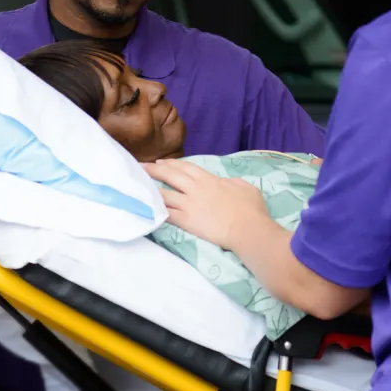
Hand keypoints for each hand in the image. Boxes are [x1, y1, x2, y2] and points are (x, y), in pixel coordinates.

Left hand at [147, 158, 269, 249]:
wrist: (247, 229)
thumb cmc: (250, 208)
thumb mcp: (243, 186)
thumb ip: (230, 182)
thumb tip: (224, 182)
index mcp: (208, 179)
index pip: (185, 167)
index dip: (171, 163)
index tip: (160, 162)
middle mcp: (195, 189)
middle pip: (170, 176)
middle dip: (154, 170)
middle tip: (141, 167)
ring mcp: (189, 205)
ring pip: (164, 194)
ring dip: (151, 189)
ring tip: (140, 186)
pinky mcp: (186, 221)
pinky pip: (167, 214)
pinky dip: (157, 209)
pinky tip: (148, 208)